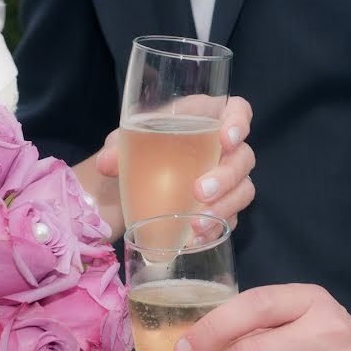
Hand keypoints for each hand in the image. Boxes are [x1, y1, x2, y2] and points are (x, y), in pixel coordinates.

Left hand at [95, 96, 255, 232]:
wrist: (129, 185)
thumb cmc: (135, 150)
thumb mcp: (123, 144)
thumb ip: (117, 149)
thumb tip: (107, 163)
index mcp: (204, 119)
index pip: (238, 110)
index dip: (239, 122)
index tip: (226, 139)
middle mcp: (222, 148)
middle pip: (244, 157)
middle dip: (226, 176)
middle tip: (199, 192)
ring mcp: (226, 180)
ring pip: (243, 190)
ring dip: (224, 207)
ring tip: (195, 224)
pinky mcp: (221, 207)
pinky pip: (230, 218)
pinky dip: (215, 229)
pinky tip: (195, 240)